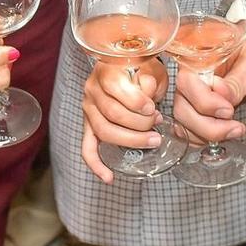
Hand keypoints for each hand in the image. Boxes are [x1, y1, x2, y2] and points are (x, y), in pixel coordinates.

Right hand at [80, 56, 165, 182]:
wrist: (127, 68)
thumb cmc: (141, 68)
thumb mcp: (150, 67)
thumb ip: (149, 81)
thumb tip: (147, 98)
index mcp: (106, 71)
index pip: (115, 89)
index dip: (137, 102)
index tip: (154, 108)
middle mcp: (92, 89)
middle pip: (112, 114)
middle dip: (139, 124)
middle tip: (157, 126)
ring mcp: (88, 108)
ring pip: (103, 131)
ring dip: (130, 140)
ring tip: (152, 141)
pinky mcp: (89, 124)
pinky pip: (87, 147)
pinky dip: (96, 164)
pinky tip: (108, 177)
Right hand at [172, 24, 245, 143]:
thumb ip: (239, 80)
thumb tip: (220, 93)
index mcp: (201, 57)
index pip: (187, 82)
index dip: (205, 101)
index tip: (229, 110)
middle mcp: (191, 75)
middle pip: (181, 106)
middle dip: (207, 125)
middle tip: (235, 127)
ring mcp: (192, 93)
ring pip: (183, 122)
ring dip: (208, 134)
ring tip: (235, 130)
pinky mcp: (197, 107)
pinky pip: (189, 128)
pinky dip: (204, 137)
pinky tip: (225, 133)